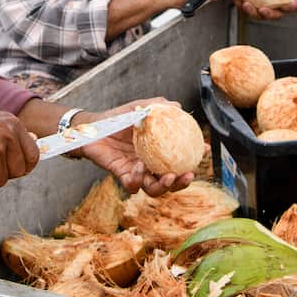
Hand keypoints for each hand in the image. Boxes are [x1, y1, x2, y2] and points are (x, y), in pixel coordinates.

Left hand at [75, 98, 193, 196]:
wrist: (92, 126)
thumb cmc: (118, 117)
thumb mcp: (140, 108)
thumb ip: (159, 107)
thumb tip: (178, 108)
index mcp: (158, 152)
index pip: (180, 159)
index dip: (194, 158)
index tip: (204, 151)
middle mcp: (149, 166)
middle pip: (170, 182)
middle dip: (182, 183)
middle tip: (189, 175)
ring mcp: (136, 173)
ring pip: (154, 189)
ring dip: (164, 186)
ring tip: (169, 176)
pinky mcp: (121, 175)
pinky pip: (131, 185)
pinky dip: (137, 178)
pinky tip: (139, 166)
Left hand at [234, 0, 296, 19]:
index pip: (291, 5)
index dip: (291, 6)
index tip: (288, 4)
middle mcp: (273, 6)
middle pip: (274, 15)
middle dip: (269, 15)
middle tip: (262, 9)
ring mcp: (260, 8)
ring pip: (257, 15)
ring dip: (251, 11)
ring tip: (246, 3)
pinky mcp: (248, 7)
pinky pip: (243, 7)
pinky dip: (239, 2)